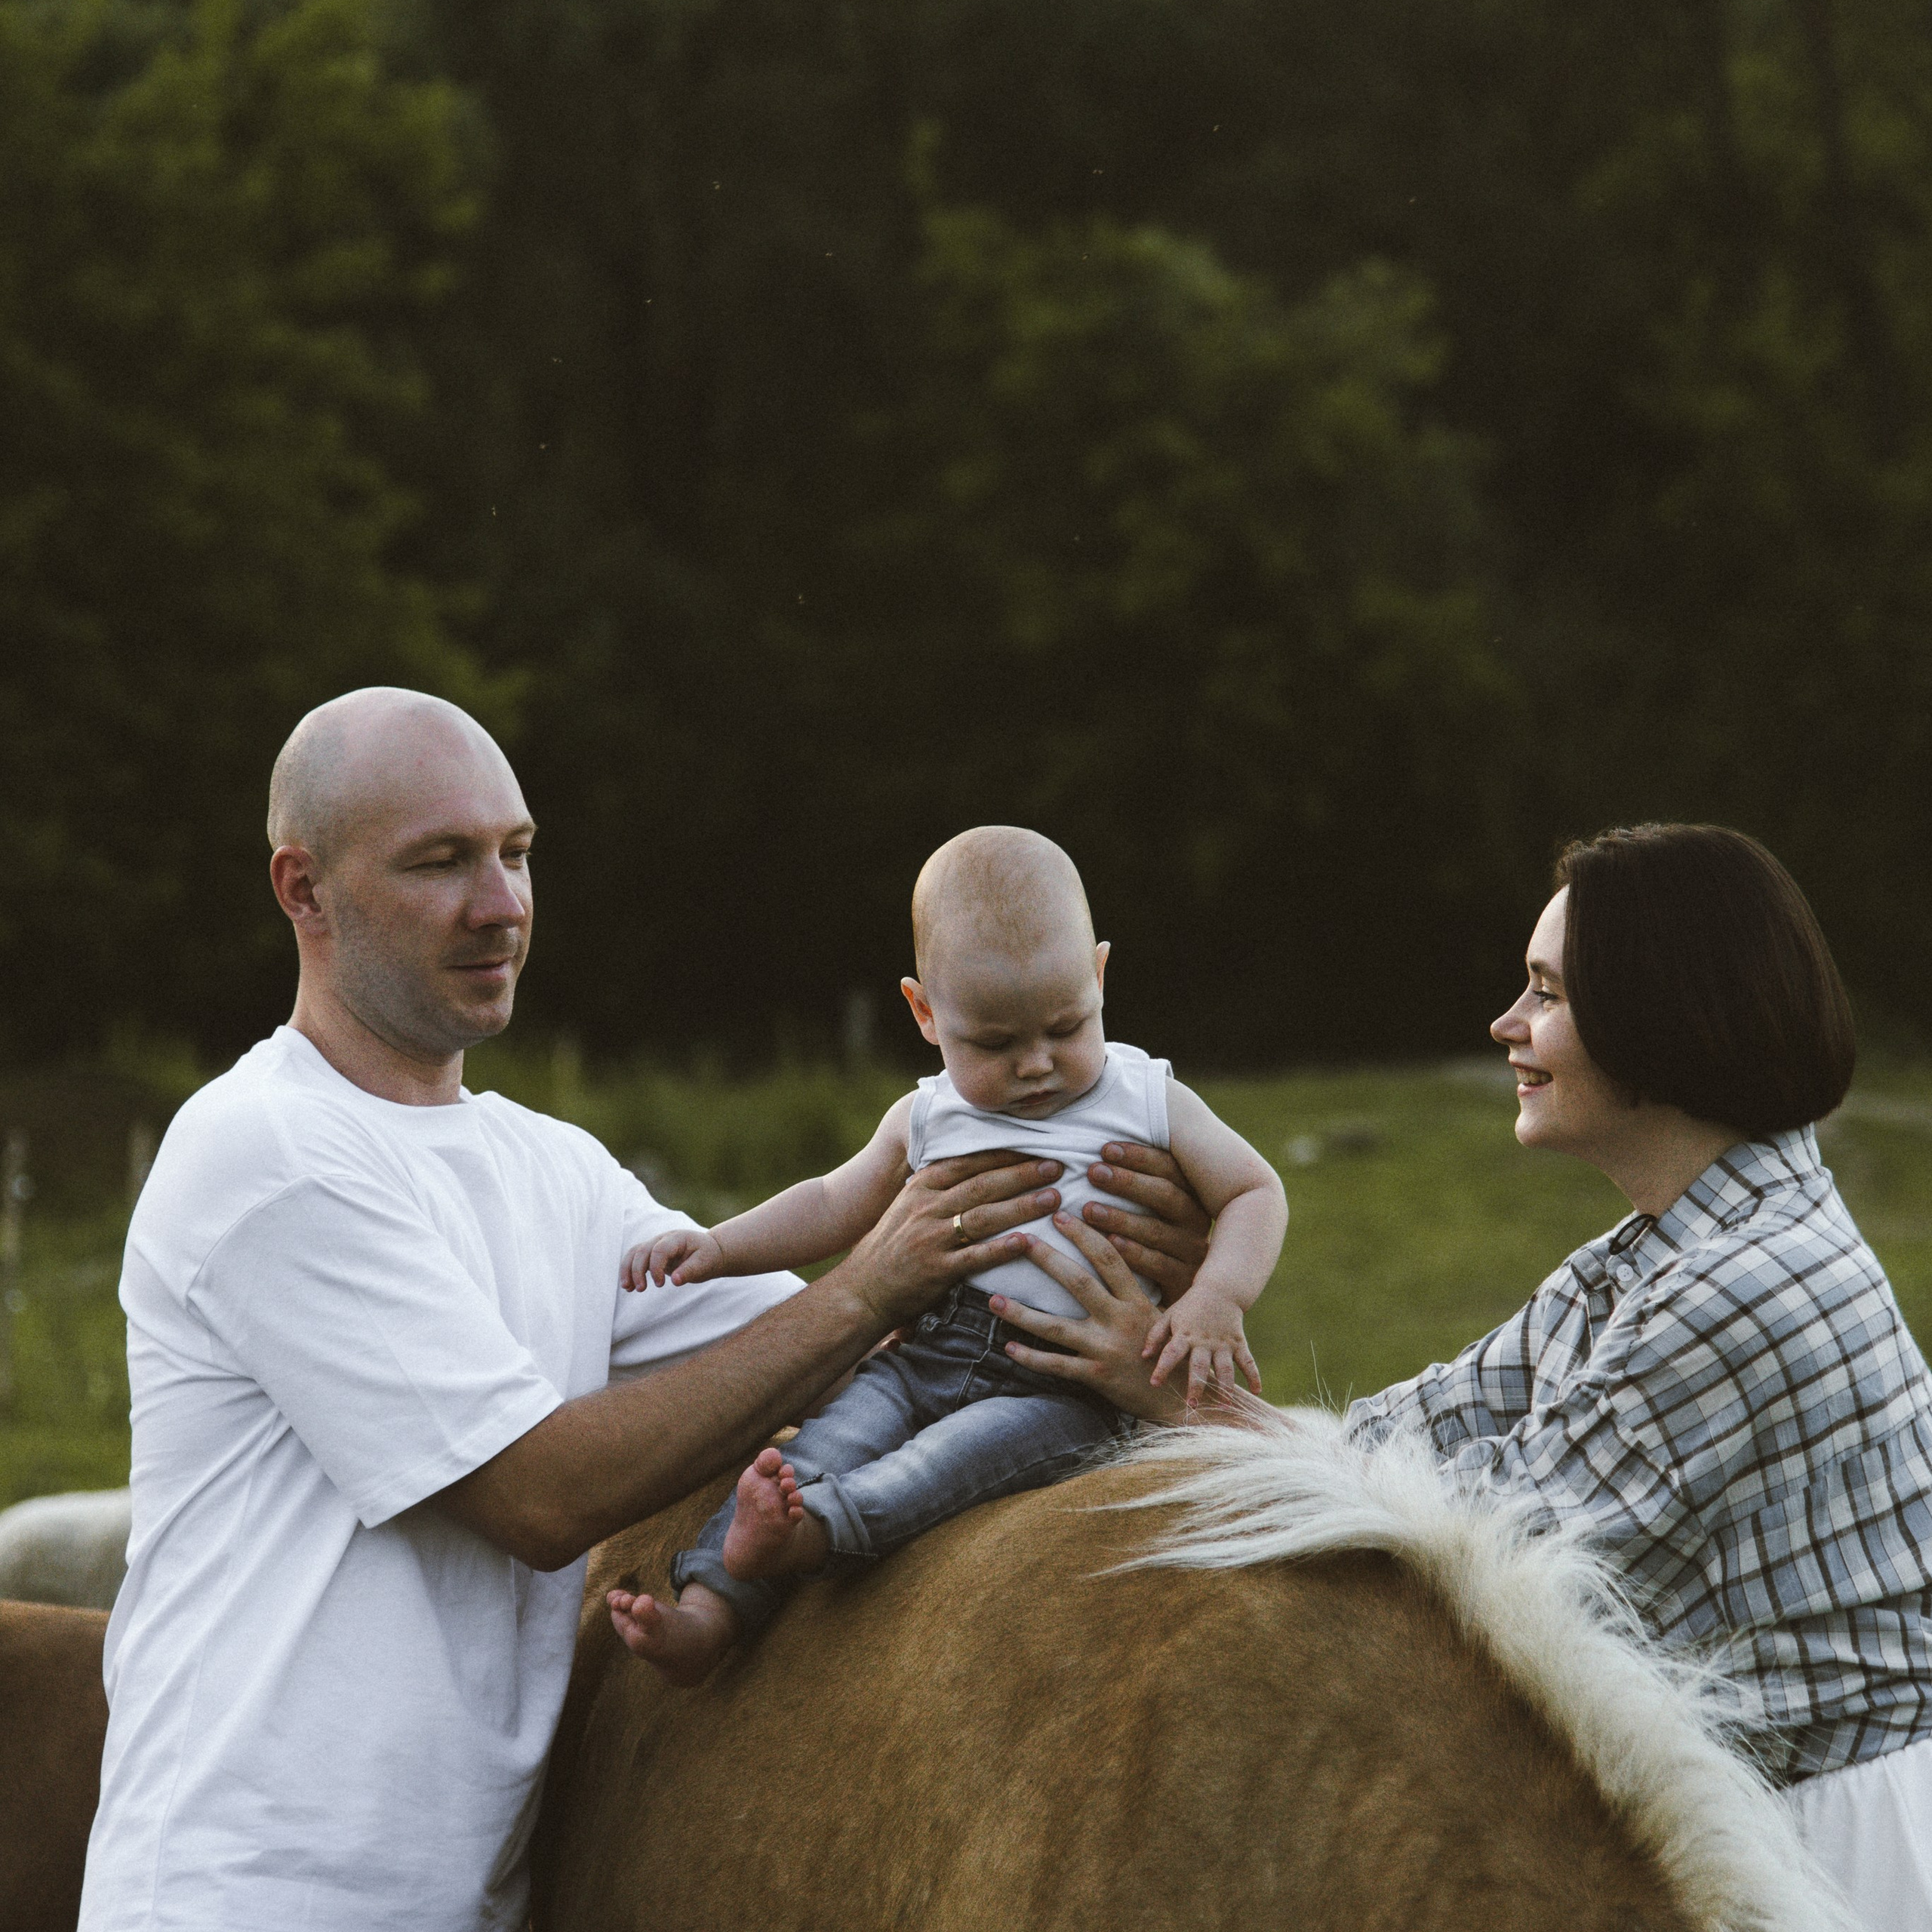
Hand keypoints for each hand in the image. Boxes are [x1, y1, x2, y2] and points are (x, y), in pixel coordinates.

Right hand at [622, 1228, 723, 1290]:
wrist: (709, 1252)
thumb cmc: (708, 1257)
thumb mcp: (705, 1264)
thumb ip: (690, 1271)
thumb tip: (675, 1280)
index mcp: (677, 1238)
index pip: (660, 1250)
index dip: (656, 1268)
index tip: (660, 1285)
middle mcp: (663, 1238)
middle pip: (643, 1250)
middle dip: (637, 1270)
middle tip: (641, 1289)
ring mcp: (655, 1244)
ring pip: (634, 1253)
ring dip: (628, 1270)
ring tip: (627, 1288)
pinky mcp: (652, 1254)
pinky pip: (635, 1259)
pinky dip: (629, 1271)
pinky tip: (628, 1287)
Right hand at [835, 1150, 1066, 1329]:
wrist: (863, 1288)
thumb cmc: (892, 1244)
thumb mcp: (909, 1204)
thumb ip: (939, 1184)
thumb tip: (976, 1161)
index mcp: (922, 1186)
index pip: (969, 1162)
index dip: (1005, 1152)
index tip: (1036, 1143)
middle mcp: (927, 1207)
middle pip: (983, 1185)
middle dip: (1023, 1173)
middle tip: (1057, 1165)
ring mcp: (932, 1239)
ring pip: (984, 1217)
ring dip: (1022, 1206)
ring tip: (1054, 1197)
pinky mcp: (938, 1270)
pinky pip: (975, 1257)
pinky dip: (1002, 1249)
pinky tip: (1027, 1243)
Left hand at [986, 1213, 1186, 1424]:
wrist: (1182, 1398)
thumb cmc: (1170, 1352)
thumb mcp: (1160, 1314)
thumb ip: (1135, 1290)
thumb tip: (1114, 1254)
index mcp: (1137, 1300)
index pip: (1109, 1257)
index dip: (1084, 1234)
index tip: (1061, 1215)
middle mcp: (1120, 1320)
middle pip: (1077, 1282)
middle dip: (1046, 1258)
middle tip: (1020, 1238)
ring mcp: (1106, 1349)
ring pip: (1056, 1327)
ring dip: (1021, 1313)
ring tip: (993, 1299)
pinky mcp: (1097, 1376)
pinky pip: (1058, 1365)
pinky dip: (1031, 1357)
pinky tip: (1008, 1347)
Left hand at [1081, 1143, 1211, 1302]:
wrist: (1167, 1296)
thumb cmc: (1148, 1241)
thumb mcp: (1149, 1208)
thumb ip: (1135, 1181)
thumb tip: (1103, 1145)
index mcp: (1190, 1194)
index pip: (1169, 1168)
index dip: (1138, 1157)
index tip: (1104, 1149)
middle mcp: (1197, 1220)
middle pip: (1165, 1195)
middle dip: (1128, 1181)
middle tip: (1093, 1171)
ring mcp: (1192, 1252)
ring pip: (1158, 1230)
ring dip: (1121, 1217)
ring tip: (1088, 1209)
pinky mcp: (1184, 1281)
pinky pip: (1158, 1265)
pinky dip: (1133, 1252)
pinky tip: (1110, 1242)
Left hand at [1142, 1287, 1262, 1408]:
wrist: (1219, 1289)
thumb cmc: (1189, 1306)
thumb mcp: (1169, 1315)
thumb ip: (1155, 1335)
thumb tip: (1143, 1356)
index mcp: (1185, 1335)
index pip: (1171, 1353)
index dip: (1162, 1368)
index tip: (1154, 1383)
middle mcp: (1204, 1341)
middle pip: (1200, 1366)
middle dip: (1196, 1385)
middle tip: (1191, 1404)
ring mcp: (1224, 1343)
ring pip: (1225, 1368)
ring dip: (1225, 1387)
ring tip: (1225, 1406)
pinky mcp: (1239, 1343)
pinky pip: (1248, 1361)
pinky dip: (1254, 1375)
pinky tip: (1257, 1392)